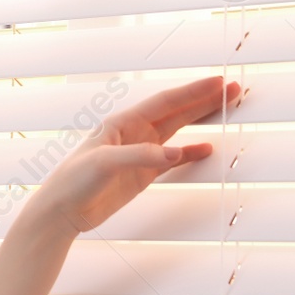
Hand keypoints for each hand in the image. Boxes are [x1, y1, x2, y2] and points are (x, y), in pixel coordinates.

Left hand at [0, 75, 240, 294]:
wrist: (60, 211)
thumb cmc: (72, 182)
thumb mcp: (103, 165)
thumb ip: (140, 157)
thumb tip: (176, 154)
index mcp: (121, 123)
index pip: (165, 102)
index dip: (193, 92)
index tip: (219, 82)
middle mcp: (132, 133)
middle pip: (176, 111)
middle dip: (204, 99)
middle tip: (234, 89)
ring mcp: (138, 153)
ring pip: (176, 130)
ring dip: (201, 119)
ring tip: (227, 108)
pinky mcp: (140, 174)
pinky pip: (171, 158)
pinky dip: (189, 152)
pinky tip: (206, 148)